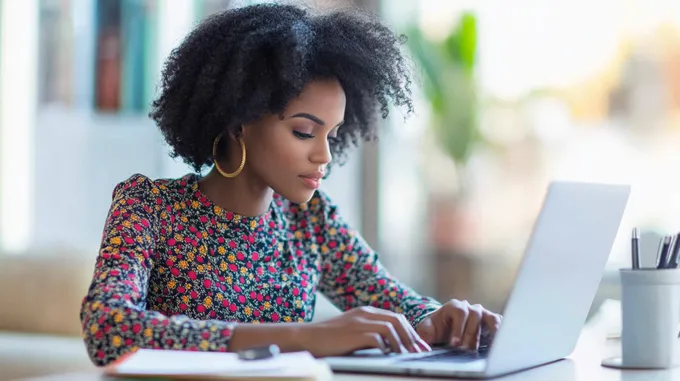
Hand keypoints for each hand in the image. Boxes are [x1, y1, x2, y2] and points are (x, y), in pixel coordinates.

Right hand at [298, 306, 431, 356]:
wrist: (307, 338)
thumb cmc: (329, 339)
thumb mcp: (352, 330)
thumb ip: (368, 331)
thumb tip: (390, 344)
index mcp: (366, 311)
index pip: (396, 317)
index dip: (411, 331)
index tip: (419, 345)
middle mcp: (365, 313)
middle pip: (398, 320)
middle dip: (412, 336)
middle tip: (420, 351)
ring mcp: (359, 322)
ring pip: (391, 327)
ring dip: (403, 342)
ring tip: (408, 355)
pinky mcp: (353, 333)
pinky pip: (377, 337)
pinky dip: (386, 346)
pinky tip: (389, 355)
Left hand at [415, 300, 501, 350]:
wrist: (444, 327)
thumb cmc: (436, 327)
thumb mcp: (427, 328)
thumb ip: (426, 332)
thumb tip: (427, 341)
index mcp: (453, 306)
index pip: (460, 313)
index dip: (459, 328)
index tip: (455, 344)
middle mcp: (469, 307)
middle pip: (475, 315)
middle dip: (471, 333)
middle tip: (466, 349)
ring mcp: (481, 313)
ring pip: (489, 317)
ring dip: (490, 331)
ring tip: (490, 344)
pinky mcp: (489, 321)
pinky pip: (498, 322)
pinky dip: (500, 330)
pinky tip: (500, 340)